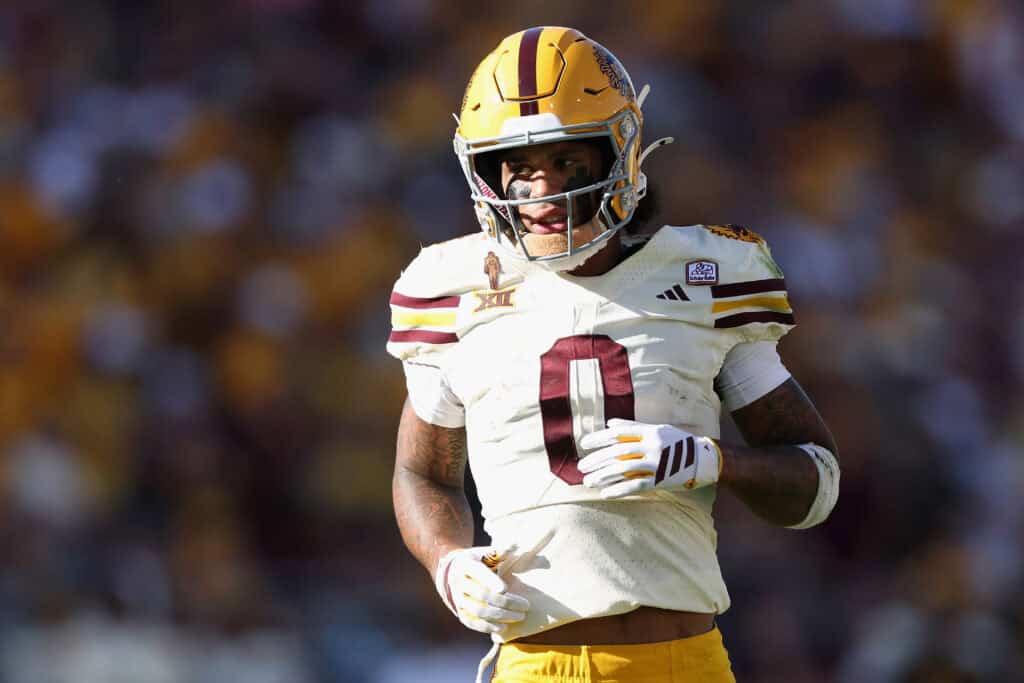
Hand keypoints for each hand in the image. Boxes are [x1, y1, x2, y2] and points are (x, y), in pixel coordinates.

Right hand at [434, 546, 529, 633]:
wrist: (454, 571)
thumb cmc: (478, 560)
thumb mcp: (485, 552)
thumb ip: (499, 551)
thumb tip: (515, 546)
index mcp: (466, 564)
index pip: (478, 573)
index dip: (491, 581)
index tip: (505, 588)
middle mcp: (459, 582)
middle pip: (482, 595)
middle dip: (505, 602)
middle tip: (526, 606)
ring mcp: (457, 599)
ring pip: (478, 611)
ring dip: (500, 616)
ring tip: (519, 616)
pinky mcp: (460, 611)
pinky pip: (472, 622)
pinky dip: (487, 627)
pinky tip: (503, 628)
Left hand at [578, 418, 721, 498]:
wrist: (703, 459)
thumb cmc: (676, 441)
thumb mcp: (657, 429)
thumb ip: (632, 427)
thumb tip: (609, 424)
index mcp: (650, 431)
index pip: (618, 433)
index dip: (599, 438)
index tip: (584, 444)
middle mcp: (652, 446)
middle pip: (618, 452)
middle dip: (597, 460)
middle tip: (581, 466)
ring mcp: (657, 464)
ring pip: (623, 469)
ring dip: (603, 476)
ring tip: (588, 481)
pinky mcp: (661, 480)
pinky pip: (636, 485)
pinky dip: (619, 490)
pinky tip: (605, 494)